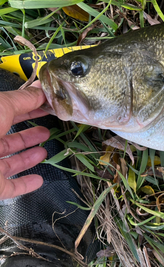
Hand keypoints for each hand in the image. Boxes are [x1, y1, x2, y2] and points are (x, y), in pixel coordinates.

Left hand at [0, 82, 49, 199]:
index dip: (28, 108)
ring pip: (8, 162)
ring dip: (27, 157)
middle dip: (27, 133)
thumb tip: (42, 89)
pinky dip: (25, 184)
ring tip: (42, 151)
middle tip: (45, 128)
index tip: (46, 106)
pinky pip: (10, 186)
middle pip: (6, 138)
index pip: (6, 112)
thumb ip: (24, 98)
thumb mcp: (0, 107)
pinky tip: (37, 180)